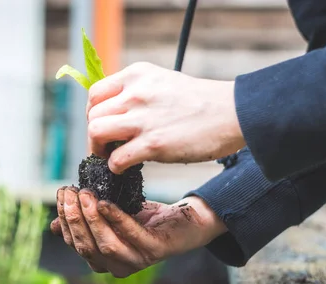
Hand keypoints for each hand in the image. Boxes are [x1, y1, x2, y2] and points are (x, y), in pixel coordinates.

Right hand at [50, 186, 226, 276]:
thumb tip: (52, 225)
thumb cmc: (145, 218)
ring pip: (105, 245)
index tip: (62, 194)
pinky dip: (116, 219)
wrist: (184, 220)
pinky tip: (106, 202)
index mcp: (102, 260)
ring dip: (91, 219)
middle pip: (86, 246)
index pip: (74, 243)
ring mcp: (136, 261)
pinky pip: (131, 236)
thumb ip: (86, 220)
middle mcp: (116, 266)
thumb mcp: (111, 216)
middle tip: (71, 191)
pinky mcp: (154, 251)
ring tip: (86, 194)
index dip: (65, 219)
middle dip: (75, 218)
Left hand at [85, 62, 245, 173]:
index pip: (95, 94)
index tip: (103, 125)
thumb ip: (137, 91)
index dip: (93, 113)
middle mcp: (136, 93)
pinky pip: (116, 158)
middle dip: (95, 135)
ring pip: (96, 132)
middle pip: (93, 115)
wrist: (233, 113)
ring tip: (111, 156)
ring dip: (98, 149)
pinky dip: (115, 166)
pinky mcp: (154, 143)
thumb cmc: (200, 101)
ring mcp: (144, 118)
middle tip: (106, 146)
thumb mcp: (163, 81)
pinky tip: (125, 167)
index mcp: (137, 74)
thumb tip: (113, 112)